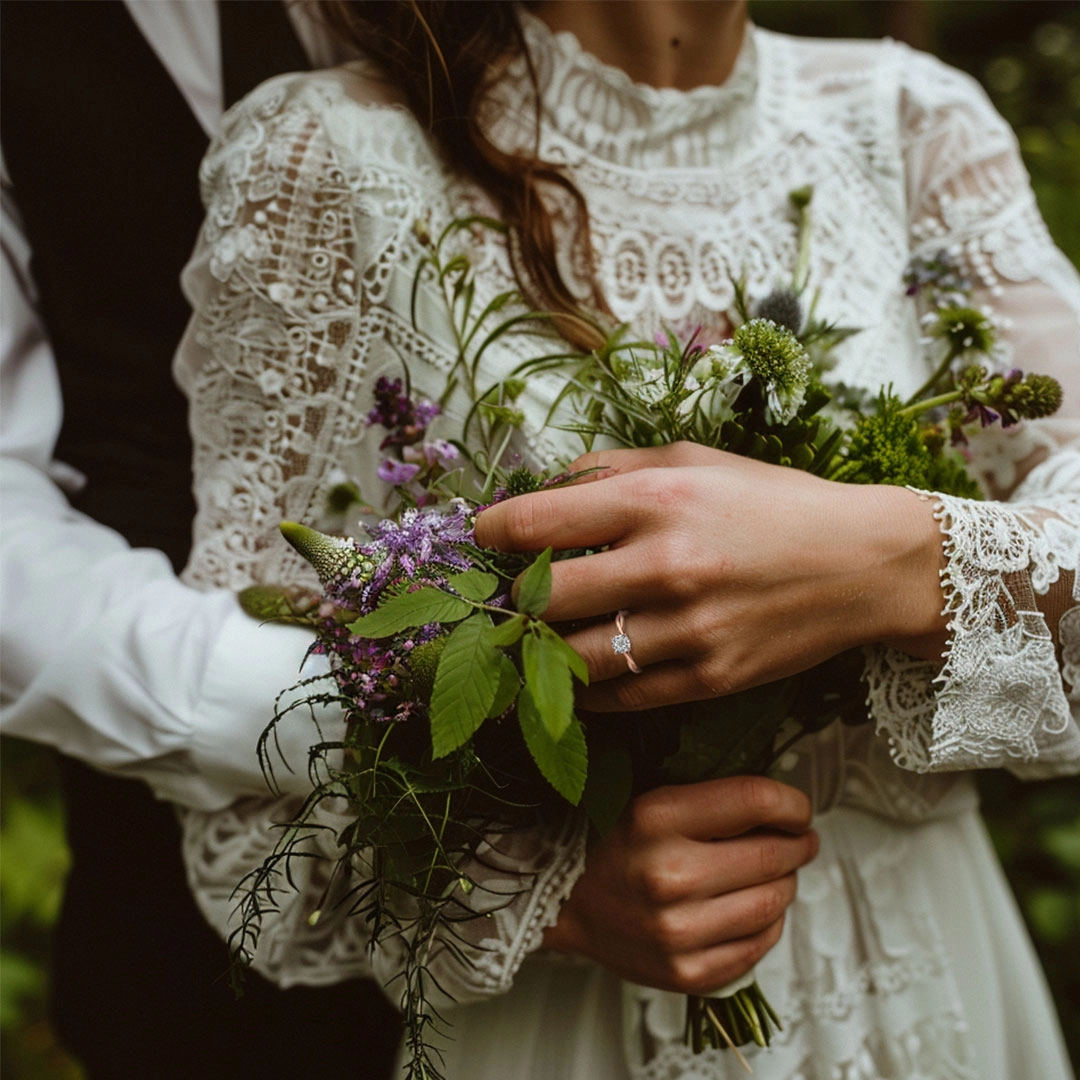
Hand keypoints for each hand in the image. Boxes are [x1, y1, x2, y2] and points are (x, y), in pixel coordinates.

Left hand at [475, 443, 945, 711]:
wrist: (862, 564)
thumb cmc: (773, 502)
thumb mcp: (695, 460)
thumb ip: (613, 468)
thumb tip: (543, 489)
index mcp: (657, 501)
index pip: (535, 524)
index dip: (491, 532)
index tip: (484, 537)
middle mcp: (667, 567)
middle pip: (543, 599)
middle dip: (513, 598)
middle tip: (510, 593)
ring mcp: (688, 630)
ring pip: (572, 658)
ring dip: (541, 651)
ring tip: (534, 638)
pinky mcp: (708, 678)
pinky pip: (620, 696)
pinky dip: (587, 687)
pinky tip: (581, 669)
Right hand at [542, 775, 817, 993]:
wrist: (564, 901)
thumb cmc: (610, 844)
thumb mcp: (651, 799)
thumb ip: (713, 799)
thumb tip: (782, 805)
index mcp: (656, 818)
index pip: (756, 801)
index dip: (792, 804)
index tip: (797, 809)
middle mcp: (668, 875)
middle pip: (773, 855)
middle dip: (797, 844)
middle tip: (797, 840)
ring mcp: (678, 931)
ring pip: (774, 902)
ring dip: (786, 883)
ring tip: (774, 873)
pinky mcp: (686, 972)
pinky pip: (759, 946)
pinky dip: (768, 923)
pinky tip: (754, 907)